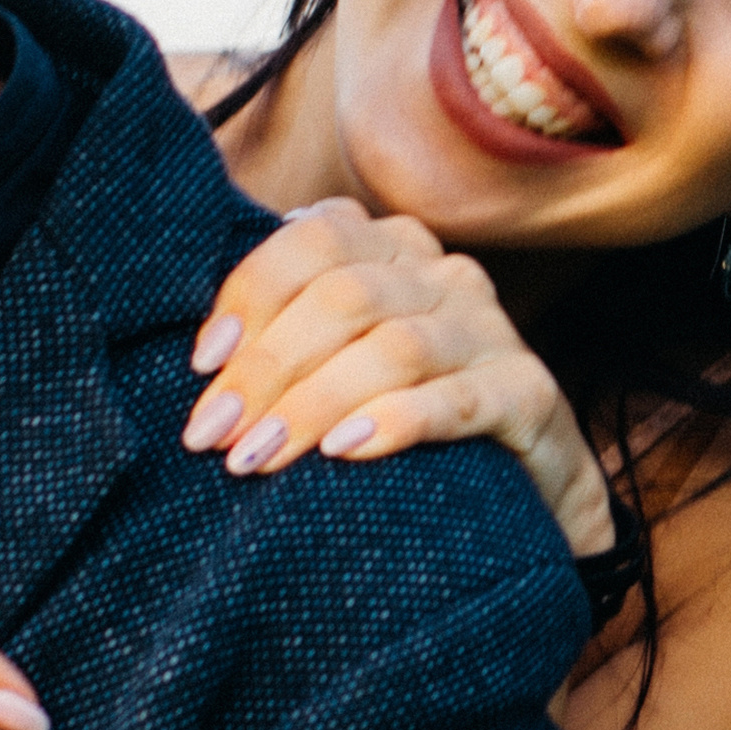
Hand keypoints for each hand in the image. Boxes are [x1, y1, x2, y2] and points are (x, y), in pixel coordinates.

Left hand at [180, 199, 616, 553]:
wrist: (524, 489)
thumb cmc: (402, 420)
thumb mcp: (340, 364)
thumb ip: (285, 336)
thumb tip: (201, 361)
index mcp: (392, 248)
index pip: (312, 240)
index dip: (248, 297)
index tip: (201, 366)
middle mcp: (445, 275)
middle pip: (344, 297)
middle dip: (267, 367)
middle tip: (216, 435)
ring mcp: (492, 331)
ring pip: (393, 349)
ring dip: (314, 404)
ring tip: (258, 457)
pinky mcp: (529, 393)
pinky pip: (458, 399)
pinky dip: (395, 422)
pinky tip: (345, 453)